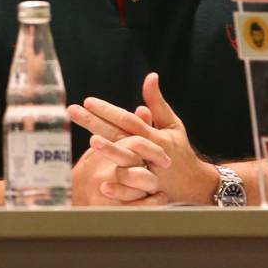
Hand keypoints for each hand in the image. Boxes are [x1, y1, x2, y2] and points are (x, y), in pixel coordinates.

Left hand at [68, 72, 218, 204]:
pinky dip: (119, 188)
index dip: (108, 110)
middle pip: (119, 135)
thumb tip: (151, 76)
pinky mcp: (148, 191)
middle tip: (72, 111)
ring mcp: (149, 172)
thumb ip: (157, 103)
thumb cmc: (177, 149)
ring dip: (110, 151)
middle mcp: (150, 152)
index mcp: (154, 135)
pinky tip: (102, 184)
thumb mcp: (171, 125)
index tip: (87, 101)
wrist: (194, 184)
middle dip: (95, 122)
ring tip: (91, 141)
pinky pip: (132, 191)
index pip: (127, 119)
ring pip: (127, 160)